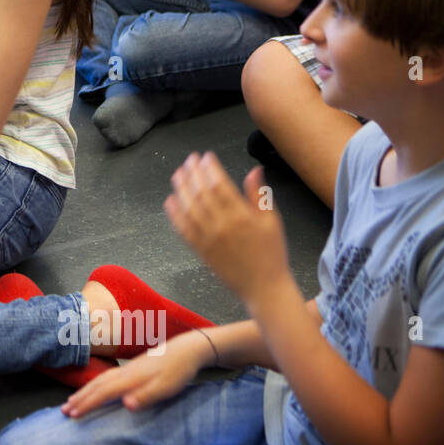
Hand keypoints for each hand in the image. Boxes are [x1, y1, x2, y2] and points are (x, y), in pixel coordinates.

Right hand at [61, 334, 207, 416]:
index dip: (87, 404)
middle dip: (79, 398)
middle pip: (96, 386)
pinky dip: (95, 384)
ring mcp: (127, 369)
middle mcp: (124, 372)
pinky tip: (95, 388)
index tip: (72, 415)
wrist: (187, 349)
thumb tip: (126, 404)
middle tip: (64, 410)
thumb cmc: (178, 371)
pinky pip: (105, 378)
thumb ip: (146, 396)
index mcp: (130, 378)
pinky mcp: (131, 368)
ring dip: (84, 391)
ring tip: (72, 400)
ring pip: (99, 380)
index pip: (103, 393)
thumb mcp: (166, 387)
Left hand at [164, 153, 291, 304]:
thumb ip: (259, 196)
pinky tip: (171, 200)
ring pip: (189, 208)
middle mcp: (222, 226)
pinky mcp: (199, 250)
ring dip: (181, 189)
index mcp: (242, 216)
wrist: (264, 287)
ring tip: (179, 173)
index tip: (206, 157)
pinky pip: (182, 229)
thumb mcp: (272, 222)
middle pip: (201, 193)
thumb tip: (254, 170)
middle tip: (189, 160)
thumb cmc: (271, 252)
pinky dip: (174, 213)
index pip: (220, 185)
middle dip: (193, 174)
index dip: (210, 169)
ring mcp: (208, 239)